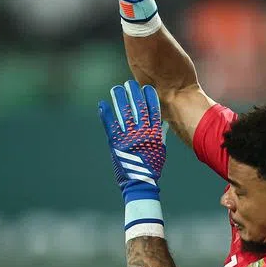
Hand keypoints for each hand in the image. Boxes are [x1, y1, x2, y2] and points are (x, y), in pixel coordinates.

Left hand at [98, 79, 166, 202]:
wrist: (140, 182)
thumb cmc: (152, 167)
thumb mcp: (160, 149)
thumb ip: (160, 134)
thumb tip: (162, 120)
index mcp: (154, 134)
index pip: (153, 110)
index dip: (149, 97)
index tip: (146, 87)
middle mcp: (142, 133)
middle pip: (138, 107)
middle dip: (133, 93)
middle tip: (129, 83)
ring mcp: (128, 137)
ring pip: (124, 113)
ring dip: (119, 99)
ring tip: (116, 89)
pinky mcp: (116, 143)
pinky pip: (110, 125)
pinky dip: (106, 113)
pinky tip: (103, 104)